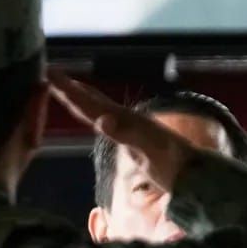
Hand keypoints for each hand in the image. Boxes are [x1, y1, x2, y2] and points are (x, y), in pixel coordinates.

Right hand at [47, 68, 196, 194]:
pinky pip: (109, 122)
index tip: (50, 73)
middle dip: (71, 89)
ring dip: (82, 98)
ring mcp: (132, 129)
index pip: (90, 103)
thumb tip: (102, 120)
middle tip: (49, 73)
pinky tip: (97, 116)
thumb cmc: (174, 164)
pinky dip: (96, 114)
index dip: (69, 90)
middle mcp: (128, 120)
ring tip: (66, 88)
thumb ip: (125, 134)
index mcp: (126, 120)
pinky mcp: (136, 141)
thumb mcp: (150, 149)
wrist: (197, 174)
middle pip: (93, 101)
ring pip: (100, 109)